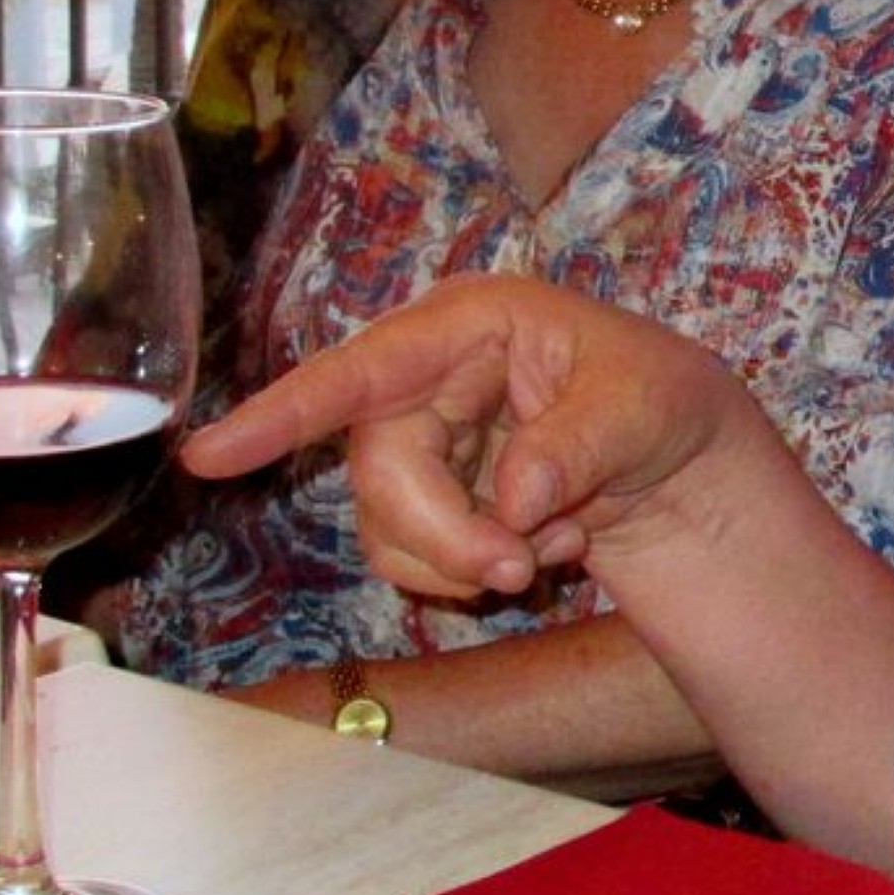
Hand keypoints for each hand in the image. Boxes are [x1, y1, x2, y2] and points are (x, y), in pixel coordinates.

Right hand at [183, 274, 743, 599]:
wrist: (684, 472)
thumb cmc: (666, 406)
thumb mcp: (647, 407)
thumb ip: (579, 444)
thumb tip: (515, 495)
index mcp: (472, 322)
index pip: (364, 369)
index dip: (285, 413)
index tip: (209, 454)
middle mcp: (430, 376)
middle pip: (380, 469)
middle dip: (445, 533)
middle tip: (521, 570)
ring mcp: (422, 437)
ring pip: (387, 522)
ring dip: (462, 559)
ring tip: (552, 551)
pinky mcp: (426, 494)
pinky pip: (406, 554)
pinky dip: (468, 571)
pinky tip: (537, 549)